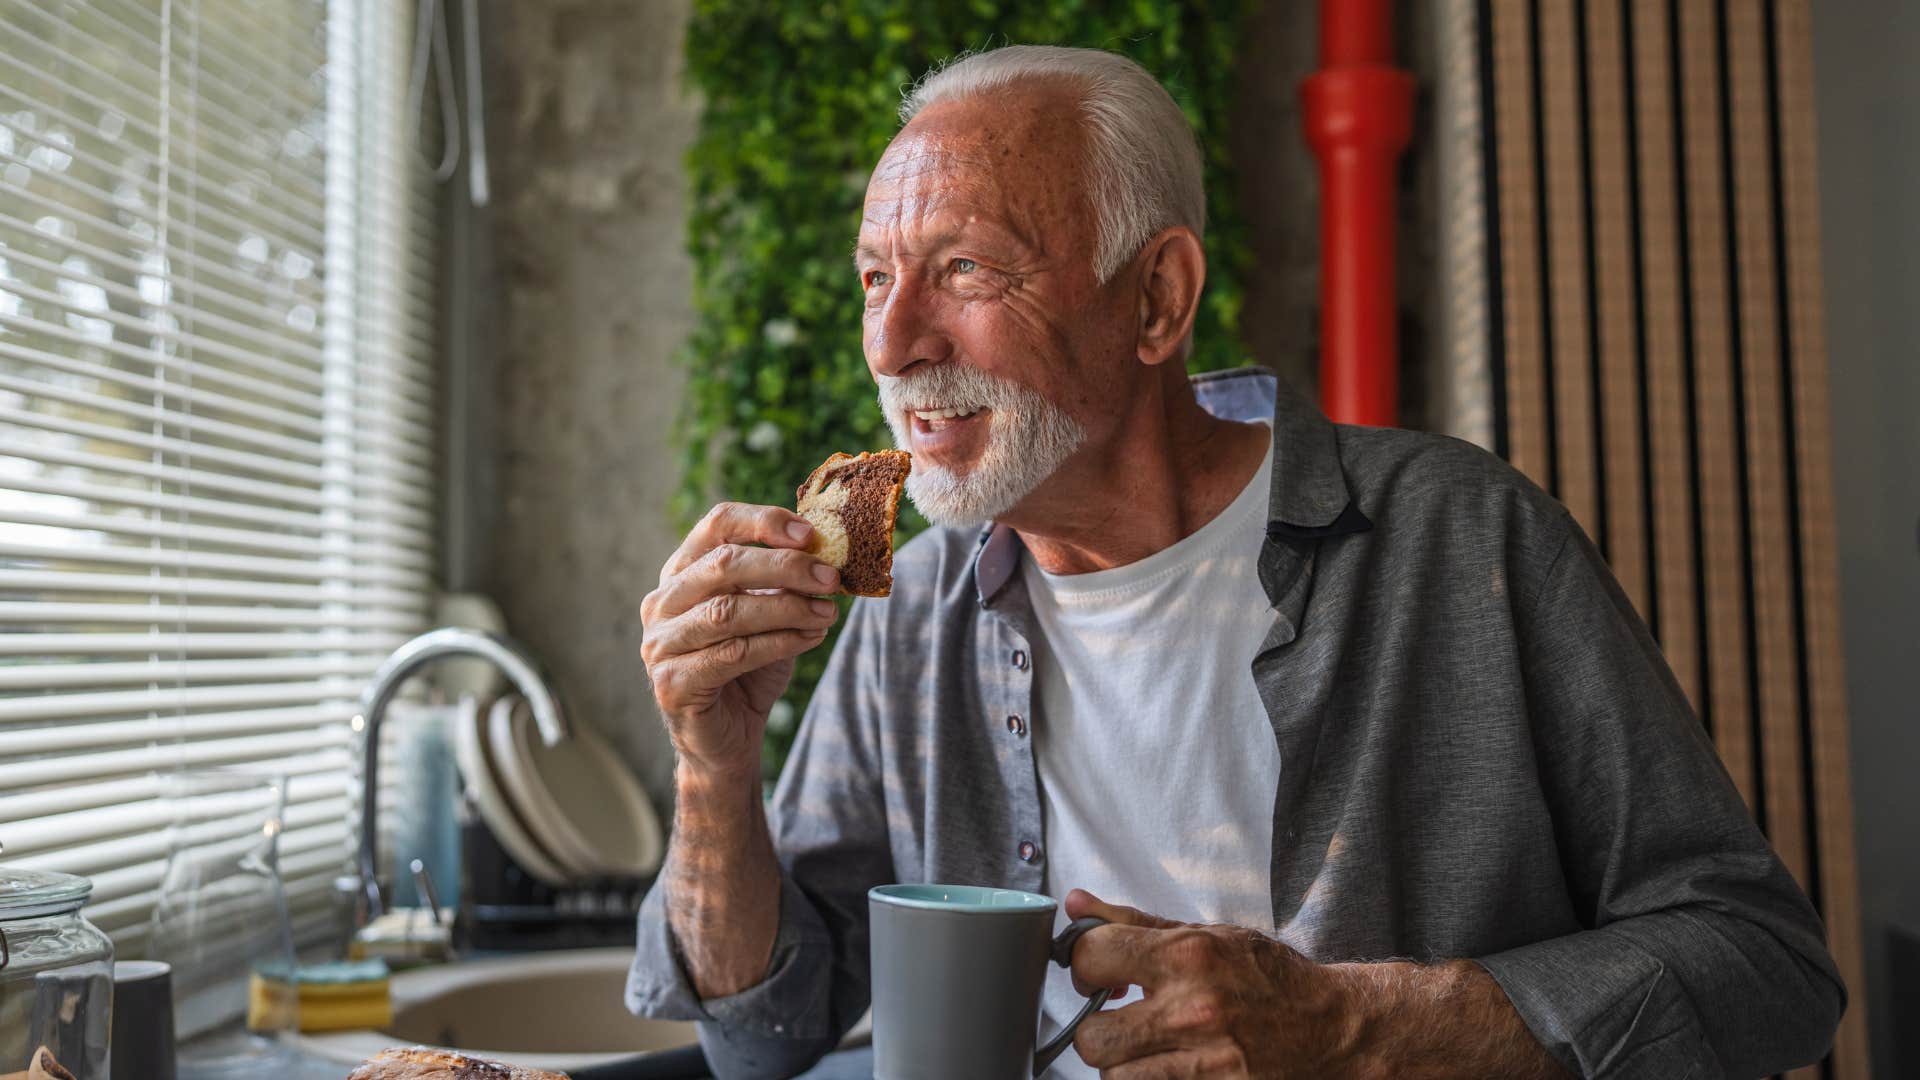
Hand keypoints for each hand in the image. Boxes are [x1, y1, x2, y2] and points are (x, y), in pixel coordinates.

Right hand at [640, 502, 840, 778]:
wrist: (726, 740)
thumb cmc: (747, 670)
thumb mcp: (769, 617)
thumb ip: (784, 584)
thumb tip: (829, 553)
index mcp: (682, 573)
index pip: (716, 525)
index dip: (763, 522)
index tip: (810, 533)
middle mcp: (662, 603)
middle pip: (723, 565)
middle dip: (784, 566)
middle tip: (830, 577)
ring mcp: (660, 644)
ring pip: (728, 611)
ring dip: (788, 608)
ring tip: (828, 613)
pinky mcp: (672, 683)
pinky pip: (732, 654)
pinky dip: (778, 643)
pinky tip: (811, 639)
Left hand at [1063, 890, 1362, 1078]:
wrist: (1331, 1028)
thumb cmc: (1269, 978)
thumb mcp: (1208, 934)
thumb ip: (1134, 922)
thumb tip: (1075, 903)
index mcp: (1187, 956)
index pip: (1091, 956)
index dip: (1084, 964)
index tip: (1099, 972)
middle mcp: (1192, 1010)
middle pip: (1092, 1036)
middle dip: (1098, 1027)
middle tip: (1120, 1017)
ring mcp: (1205, 1063)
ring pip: (1114, 1077)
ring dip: (1124, 1064)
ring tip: (1147, 1048)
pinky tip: (1170, 1066)